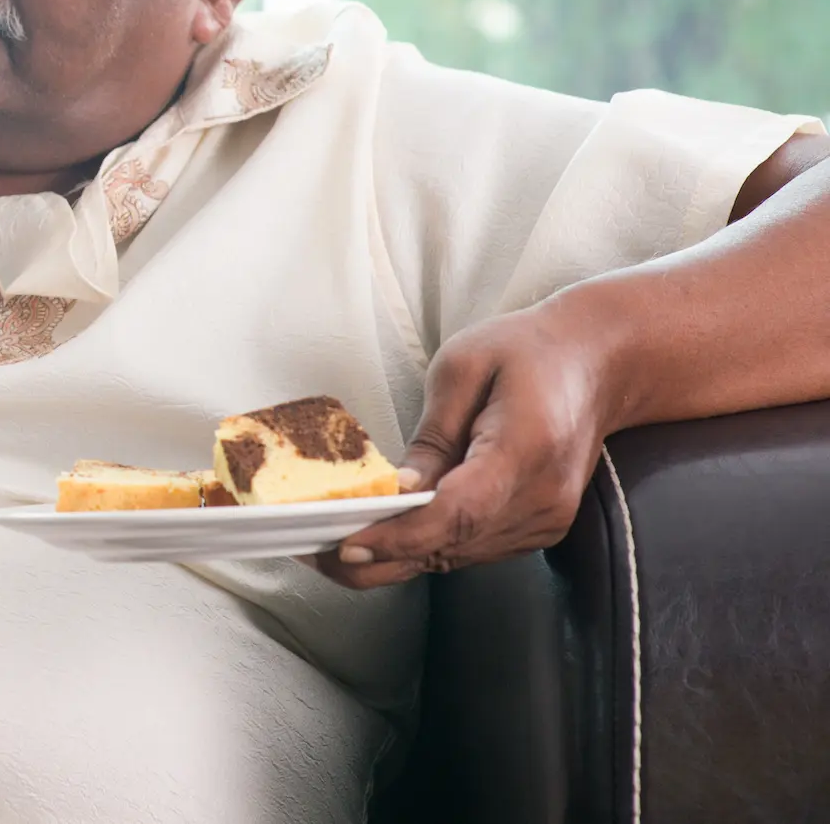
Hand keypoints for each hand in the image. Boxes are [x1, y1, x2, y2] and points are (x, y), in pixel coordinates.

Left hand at [317, 294, 613, 588]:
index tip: (346, 545)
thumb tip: (396, 493)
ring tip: (331, 545)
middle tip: (312, 552)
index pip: (457, 512)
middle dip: (378, 555)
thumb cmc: (526, 352)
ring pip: (456, 556)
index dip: (398, 536)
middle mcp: (543, 499)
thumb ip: (430, 437)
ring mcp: (546, 521)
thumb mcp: (463, 368)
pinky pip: (471, 548)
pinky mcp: (539, 529)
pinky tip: (383, 535)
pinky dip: (426, 547)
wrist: (597, 364)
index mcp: (526, 450)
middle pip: (451, 546)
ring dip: (396, 557)